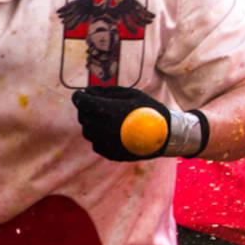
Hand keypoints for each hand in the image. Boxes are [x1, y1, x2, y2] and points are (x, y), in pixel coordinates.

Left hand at [72, 86, 205, 161]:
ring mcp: (105, 143)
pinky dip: (98, 135)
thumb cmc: (149, 110)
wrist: (165, 135)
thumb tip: (89, 91)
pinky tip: (109, 130)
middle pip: (83, 116)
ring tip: (102, 117)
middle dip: (85, 108)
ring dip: (90, 122)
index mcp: (107, 111)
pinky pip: (96, 143)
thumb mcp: (131, 94)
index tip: (79, 93)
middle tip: (93, 103)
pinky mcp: (109, 153)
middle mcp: (101, 128)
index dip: (79, 96)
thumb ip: (108, 92)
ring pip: (87, 131)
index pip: (82, 102)